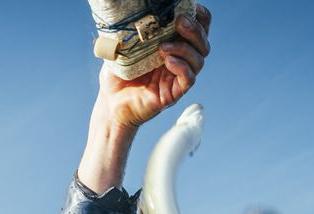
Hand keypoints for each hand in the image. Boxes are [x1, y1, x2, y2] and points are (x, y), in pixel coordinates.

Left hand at [97, 5, 212, 131]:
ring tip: (163, 47)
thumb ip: (135, 30)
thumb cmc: (117, 74)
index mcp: (173, 45)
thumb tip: (134, 10)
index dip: (198, 17)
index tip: (186, 8)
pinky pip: (189, 79)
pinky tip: (168, 61)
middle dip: (195, 30)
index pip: (198, 28)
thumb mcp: (124, 46)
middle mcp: (180, 60)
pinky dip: (182, 67)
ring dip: (185, 48)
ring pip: (199, 59)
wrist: (110, 104)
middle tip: (179, 22)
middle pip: (203, 43)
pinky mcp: (174, 94)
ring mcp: (177, 77)